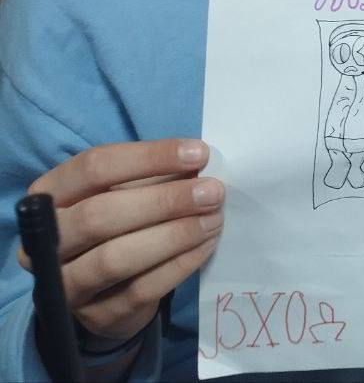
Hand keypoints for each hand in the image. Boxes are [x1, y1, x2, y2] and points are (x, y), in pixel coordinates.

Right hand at [18, 139, 223, 340]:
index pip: (93, 167)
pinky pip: (141, 289)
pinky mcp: (97, 315)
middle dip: (164, 201)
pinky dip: (180, 264)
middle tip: (213, 192)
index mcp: (49, 195)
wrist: (109, 288)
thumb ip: (154, 176)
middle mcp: (44, 241)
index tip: (199, 153)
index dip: (149, 157)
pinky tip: (207, 244)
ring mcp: (66, 283)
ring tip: (214, 218)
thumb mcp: (128, 191)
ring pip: (115, 258)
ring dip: (174, 235)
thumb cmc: (121, 221)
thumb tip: (198, 161)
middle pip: (99, 215)